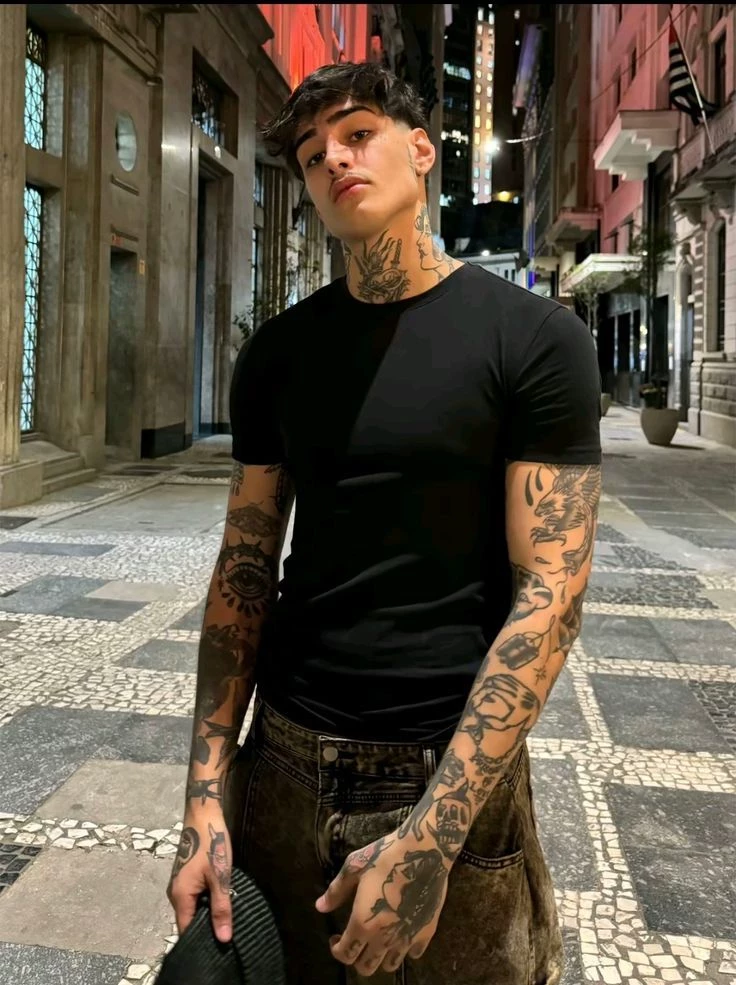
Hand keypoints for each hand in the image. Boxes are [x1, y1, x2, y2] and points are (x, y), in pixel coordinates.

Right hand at [167, 810, 233, 942]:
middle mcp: (174, 893)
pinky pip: (193, 897)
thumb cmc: (212, 844)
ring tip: (226, 915)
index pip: (186, 930)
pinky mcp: (184, 876)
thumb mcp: (220, 877)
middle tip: (227, 930)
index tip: (218, 946)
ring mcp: (178, 884)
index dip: (202, 939)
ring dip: (207, 911)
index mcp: (180, 896)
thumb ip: (221, 908)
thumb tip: (223, 938)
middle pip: (189, 919)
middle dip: (206, 926)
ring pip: (192, 907)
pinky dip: (205, 900)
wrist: (203, 815)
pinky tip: (219, 898)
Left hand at [315, 831, 450, 976]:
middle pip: (366, 967)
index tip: (335, 936)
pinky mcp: (426, 933)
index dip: (336, 949)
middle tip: (355, 938)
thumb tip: (320, 907)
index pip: (345, 954)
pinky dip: (405, 949)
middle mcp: (384, 938)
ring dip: (380, 957)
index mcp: (363, 923)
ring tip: (377, 939)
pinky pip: (413, 953)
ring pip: (390, 965)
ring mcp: (407, 938)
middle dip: (356, 957)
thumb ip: (336, 891)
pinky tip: (401, 933)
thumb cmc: (385, 856)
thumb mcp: (354, 867)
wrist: (424, 850)